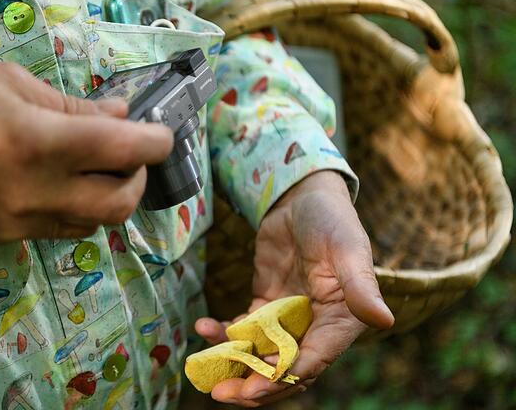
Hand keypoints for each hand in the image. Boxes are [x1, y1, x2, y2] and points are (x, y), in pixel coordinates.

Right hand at [0, 62, 172, 241]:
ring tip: (96, 170)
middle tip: (131, 156)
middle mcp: (34, 191)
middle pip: (119, 204)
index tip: (160, 133)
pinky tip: (64, 187)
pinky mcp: (7, 237)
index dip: (154, 142)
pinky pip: (62, 232)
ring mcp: (20, 222)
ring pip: (94, 225)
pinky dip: (78, 210)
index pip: (121, 150)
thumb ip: (72, 105)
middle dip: (138, 179)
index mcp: (37, 141)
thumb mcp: (10, 84)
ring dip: (109, 197)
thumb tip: (119, 113)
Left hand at [196, 171, 394, 406]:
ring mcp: (286, 318)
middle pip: (283, 368)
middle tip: (222, 393)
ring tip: (204, 369)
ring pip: (259, 354)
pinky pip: (242, 329)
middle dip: (253, 384)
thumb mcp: (348, 250)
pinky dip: (223, 333)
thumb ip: (361, 287)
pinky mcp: (264, 305)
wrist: (303, 197)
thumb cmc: (332, 219)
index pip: (313, 361)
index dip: (285, 378)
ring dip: (233, 365)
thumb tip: (385, 320)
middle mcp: (314, 327)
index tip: (255, 387)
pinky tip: (203, 326)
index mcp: (340, 321)